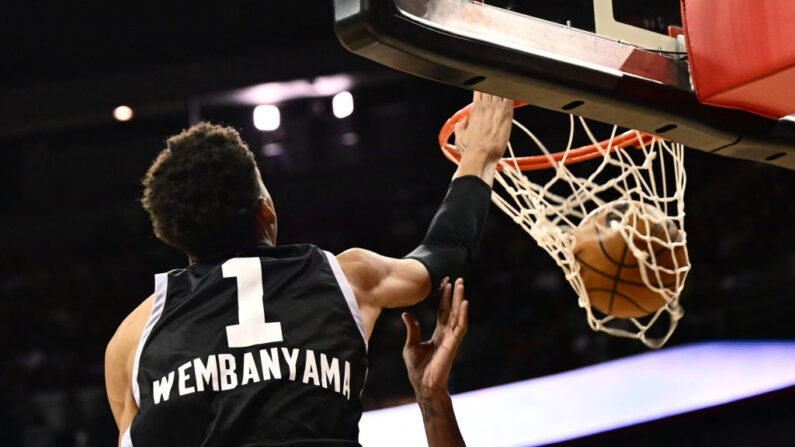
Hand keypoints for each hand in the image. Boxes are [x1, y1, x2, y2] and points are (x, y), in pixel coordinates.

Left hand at [402, 278, 468, 398]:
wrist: (422, 385)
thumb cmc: (417, 368)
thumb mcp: (410, 345)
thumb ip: (412, 329)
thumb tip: (406, 314)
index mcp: (438, 334)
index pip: (443, 312)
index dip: (445, 298)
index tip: (446, 284)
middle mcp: (447, 334)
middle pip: (453, 310)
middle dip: (456, 295)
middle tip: (459, 279)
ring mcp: (451, 339)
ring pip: (458, 315)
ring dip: (460, 300)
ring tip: (461, 285)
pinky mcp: (453, 344)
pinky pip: (460, 327)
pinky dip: (463, 314)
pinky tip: (464, 302)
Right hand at [453, 92, 513, 163]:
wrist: (482, 154)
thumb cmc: (471, 149)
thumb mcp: (460, 138)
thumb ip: (460, 126)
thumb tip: (463, 121)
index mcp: (475, 110)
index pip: (479, 92)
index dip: (482, 88)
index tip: (486, 88)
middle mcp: (485, 107)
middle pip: (490, 88)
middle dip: (493, 87)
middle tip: (498, 88)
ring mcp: (496, 108)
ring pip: (499, 90)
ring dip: (502, 90)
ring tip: (505, 89)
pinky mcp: (506, 112)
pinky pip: (509, 97)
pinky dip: (510, 94)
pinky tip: (512, 93)